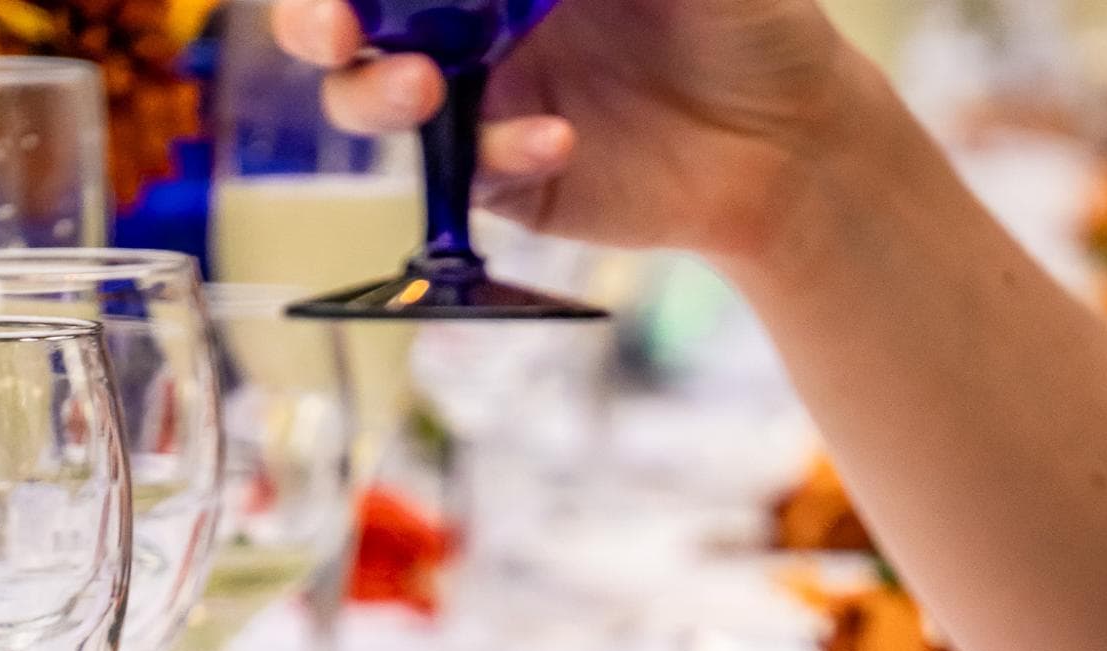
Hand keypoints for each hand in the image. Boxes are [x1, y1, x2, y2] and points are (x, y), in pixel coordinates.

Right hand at [269, 0, 866, 264]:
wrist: (789, 134)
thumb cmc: (740, 10)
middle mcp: (472, 17)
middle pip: (351, 19)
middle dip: (316, 19)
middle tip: (336, 25)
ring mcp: (484, 97)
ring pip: (377, 98)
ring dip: (375, 93)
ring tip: (421, 89)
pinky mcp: (510, 178)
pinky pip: (467, 171)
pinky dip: (496, 154)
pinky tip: (557, 139)